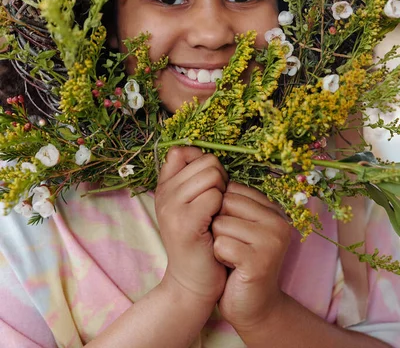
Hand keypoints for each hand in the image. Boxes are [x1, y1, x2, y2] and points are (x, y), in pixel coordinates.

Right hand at [155, 146, 227, 303]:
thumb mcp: (191, 206)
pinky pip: (215, 196)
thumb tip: (210, 156)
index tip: (209, 183)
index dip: (202, 160)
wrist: (193, 282)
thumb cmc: (201, 241)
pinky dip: (223, 208)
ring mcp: (171, 207)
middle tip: (218, 204)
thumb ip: (194, 180)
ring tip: (217, 213)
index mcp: (164, 186)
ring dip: (223, 192)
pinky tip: (217, 224)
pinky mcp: (185, 222)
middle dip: (220, 178)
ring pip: (212, 175)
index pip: (181, 150)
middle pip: (205, 160)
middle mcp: (164, 193)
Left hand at [212, 182, 290, 333]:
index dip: (221, 211)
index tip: (234, 231)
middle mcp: (278, 220)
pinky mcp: (261, 260)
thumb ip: (229, 199)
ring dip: (218, 241)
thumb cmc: (237, 259)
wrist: (252, 305)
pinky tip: (232, 267)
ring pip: (220, 223)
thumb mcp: (236, 224)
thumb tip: (205, 167)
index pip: (231, 189)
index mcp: (273, 207)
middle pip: (224, 203)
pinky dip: (219, 256)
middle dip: (218, 225)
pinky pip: (221, 245)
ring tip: (233, 256)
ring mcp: (272, 240)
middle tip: (233, 246)